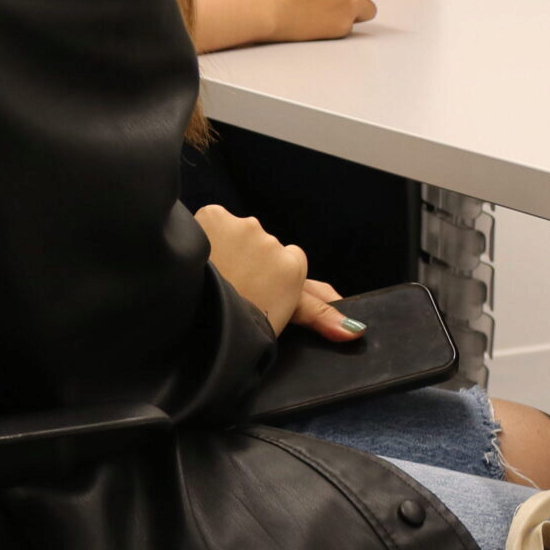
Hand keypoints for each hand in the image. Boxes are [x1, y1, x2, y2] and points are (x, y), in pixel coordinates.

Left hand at [194, 205, 359, 339]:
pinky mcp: (218, 217)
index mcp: (293, 268)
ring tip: (213, 278)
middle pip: (263, 248)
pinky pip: (214, 222)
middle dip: (249, 265)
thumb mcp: (284, 320)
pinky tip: (200, 259)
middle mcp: (274, 243)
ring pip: (239, 234)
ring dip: (228, 250)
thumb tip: (356, 331)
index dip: (271, 279)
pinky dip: (206, 237)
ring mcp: (244, 229)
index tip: (257, 294)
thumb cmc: (238, 327)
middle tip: (233, 290)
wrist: (193, 314)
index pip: (291, 261)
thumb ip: (320, 314)